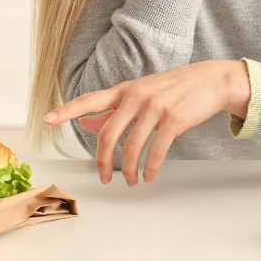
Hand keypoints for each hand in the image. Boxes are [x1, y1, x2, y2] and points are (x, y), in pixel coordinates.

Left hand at [43, 60, 251, 185]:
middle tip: (104, 177)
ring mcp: (155, 107)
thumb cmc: (174, 87)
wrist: (211, 80)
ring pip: (131, 147)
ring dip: (129, 170)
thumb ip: (113, 109)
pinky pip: (155, 151)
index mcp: (125, 89)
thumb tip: (85, 123)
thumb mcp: (141, 93)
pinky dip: (150, 168)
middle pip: (108, 134)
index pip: (90, 100)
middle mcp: (136, 96)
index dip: (67, 110)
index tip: (48, 119)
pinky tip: (149, 175)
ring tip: (132, 181)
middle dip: (103, 161)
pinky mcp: (173, 120)